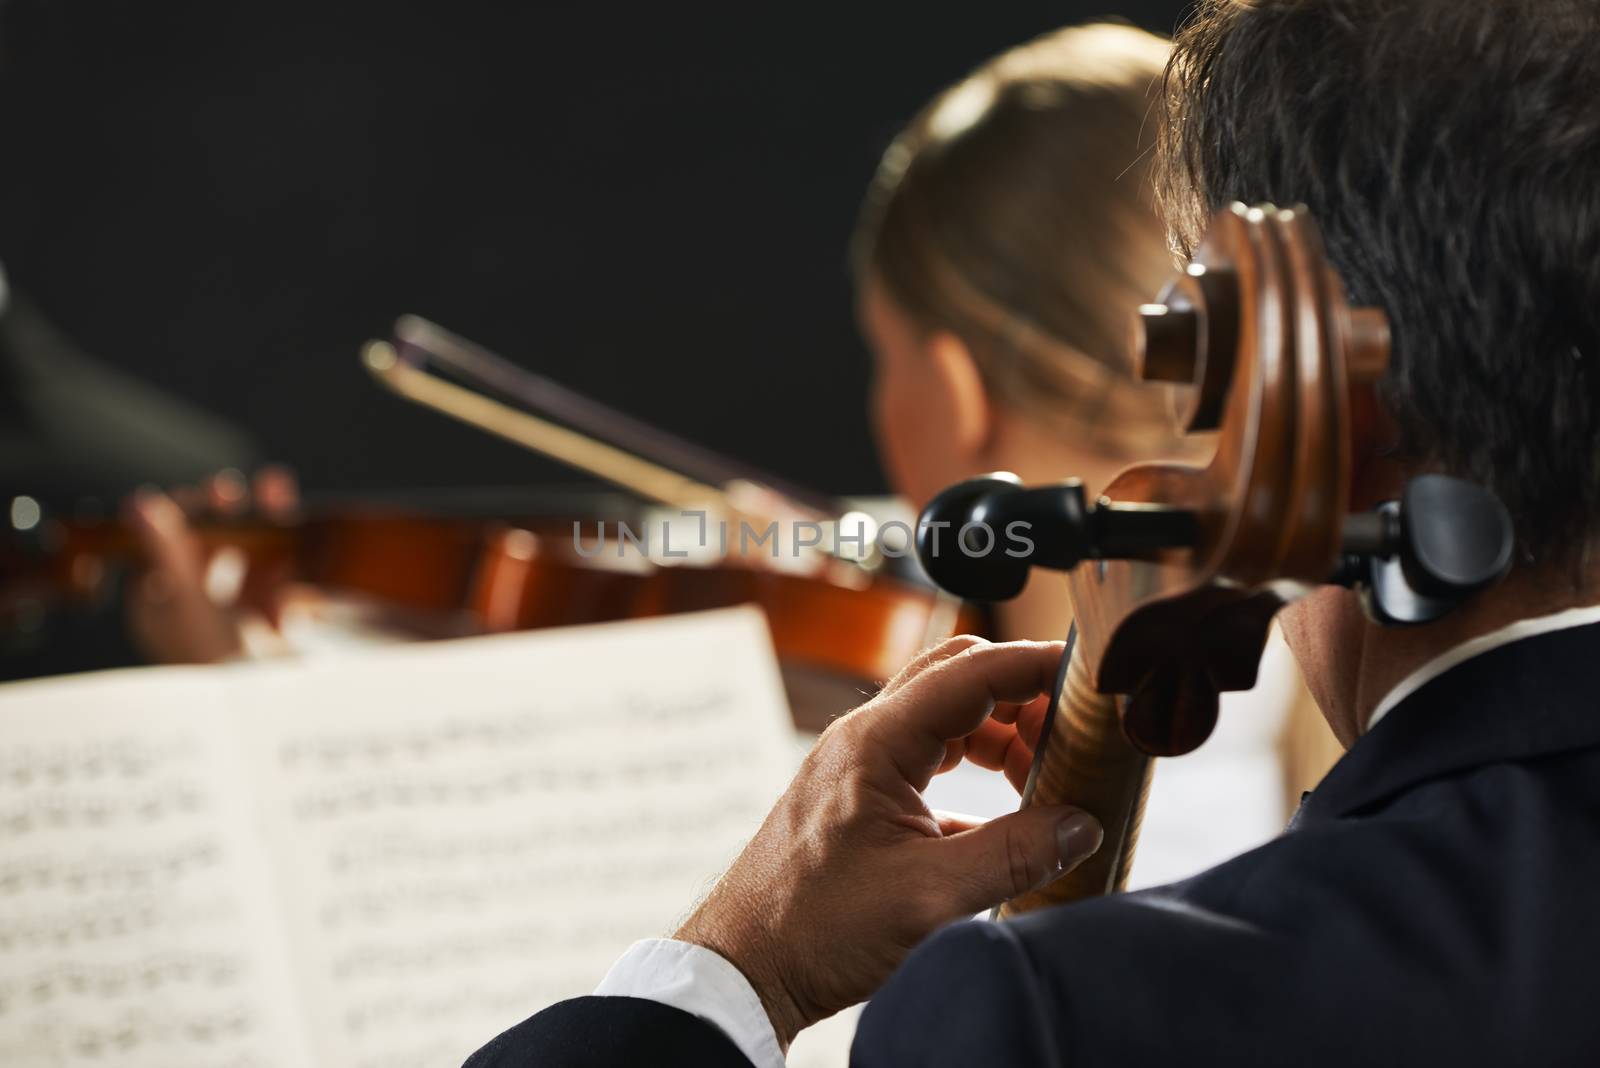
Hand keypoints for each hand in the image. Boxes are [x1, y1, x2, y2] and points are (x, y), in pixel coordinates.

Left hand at [123, 466, 298, 663]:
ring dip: (261, 522)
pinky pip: (279, 575)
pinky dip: (289, 551)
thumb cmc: (218, 664)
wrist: (272, 712)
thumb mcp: (188, 602)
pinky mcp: (273, 620)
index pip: (161, 546)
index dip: (180, 516)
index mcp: (160, 606)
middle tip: (233, 493)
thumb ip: (167, 550)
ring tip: (275, 491)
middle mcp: (195, 608)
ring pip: (246, 554)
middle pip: (205, 545)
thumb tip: (138, 504)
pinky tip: (297, 533)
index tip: (202, 496)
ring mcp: (236, 614)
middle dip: (223, 515)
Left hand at [674, 636, 1102, 1047]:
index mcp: (876, 742)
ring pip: (946, 719)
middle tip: (1071, 740)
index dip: (1036, 665)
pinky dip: (975, 775)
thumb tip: (1082, 825)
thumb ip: (1014, 855)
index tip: (1088, 674)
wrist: (744, 967)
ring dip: (1001, 738)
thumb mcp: (930, 896)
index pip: (972, 672)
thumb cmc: (815, 929)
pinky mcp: (860, 798)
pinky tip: (1004, 823)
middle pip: (959, 681)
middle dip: (1022, 699)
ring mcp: (859, 766)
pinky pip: (929, 761)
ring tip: (1043, 784)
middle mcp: (864, 739)